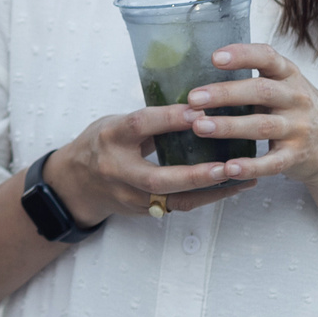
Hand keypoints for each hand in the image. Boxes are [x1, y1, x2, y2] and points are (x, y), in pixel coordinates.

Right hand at [45, 107, 260, 222]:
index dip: (169, 119)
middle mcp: (117, 169)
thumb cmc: (102, 143)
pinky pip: (179, 206)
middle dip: (195, 173)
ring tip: (242, 177)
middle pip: (158, 178)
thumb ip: (149, 120)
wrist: (75, 183)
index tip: (200, 111)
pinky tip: (231, 187)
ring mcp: (129, 196)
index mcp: (110, 137)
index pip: (140, 126)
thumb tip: (194, 104)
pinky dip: (207, 197)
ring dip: (211, 190)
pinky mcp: (143, 211)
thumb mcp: (116, 122)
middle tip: (227, 165)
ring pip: (174, 199)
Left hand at [180, 42, 317, 193]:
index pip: (268, 58)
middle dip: (225, 94)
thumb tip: (204, 68)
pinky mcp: (297, 156)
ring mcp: (299, 128)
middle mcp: (297, 99)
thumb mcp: (286, 86)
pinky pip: (272, 162)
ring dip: (229, 126)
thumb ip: (257, 77)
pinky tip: (228, 168)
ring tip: (199, 127)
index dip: (242, 55)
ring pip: (262, 126)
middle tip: (194, 98)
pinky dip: (251, 166)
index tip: (215, 57)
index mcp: (290, 75)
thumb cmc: (296, 110)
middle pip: (260, 92)